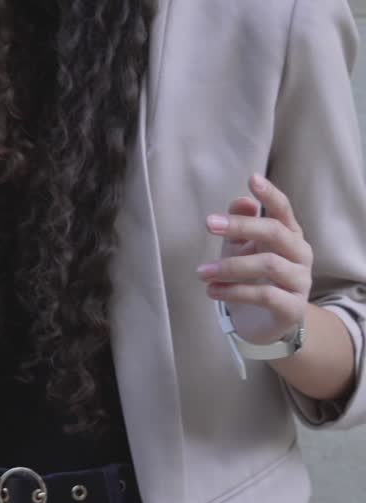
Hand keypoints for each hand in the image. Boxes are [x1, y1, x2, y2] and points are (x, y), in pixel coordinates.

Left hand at [197, 174, 312, 344]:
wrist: (262, 323)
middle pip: (275, 232)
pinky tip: (212, 291)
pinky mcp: (293, 308)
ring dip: (230, 266)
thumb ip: (241, 222)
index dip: (270, 195)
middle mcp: (300, 254)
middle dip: (242, 225)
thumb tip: (244, 201)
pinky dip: (234, 291)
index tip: (252, 179)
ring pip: (269, 264)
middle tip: (208, 223)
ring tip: (201, 273)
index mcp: (289, 234)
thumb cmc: (251, 276)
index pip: (283, 210)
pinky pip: (266, 295)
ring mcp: (300, 281)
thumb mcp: (240, 246)